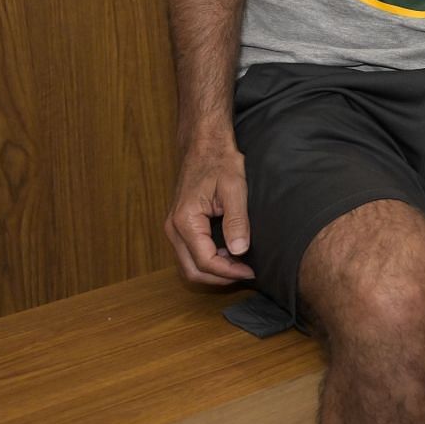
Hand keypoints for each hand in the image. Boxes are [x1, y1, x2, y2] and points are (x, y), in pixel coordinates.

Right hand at [164, 139, 254, 284]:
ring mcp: (174, 228)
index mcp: (185, 221)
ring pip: (189, 264)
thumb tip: (239, 250)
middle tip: (246, 274)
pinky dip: (208, 260)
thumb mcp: (235, 188)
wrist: (205, 146)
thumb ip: (237, 220)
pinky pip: (190, 253)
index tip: (250, 272)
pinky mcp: (181, 226)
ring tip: (240, 265)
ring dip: (214, 270)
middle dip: (220, 277)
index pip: (204, 261)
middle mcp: (173, 229)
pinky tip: (229, 254)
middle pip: (192, 270)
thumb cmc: (220, 162)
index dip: (228, 272)